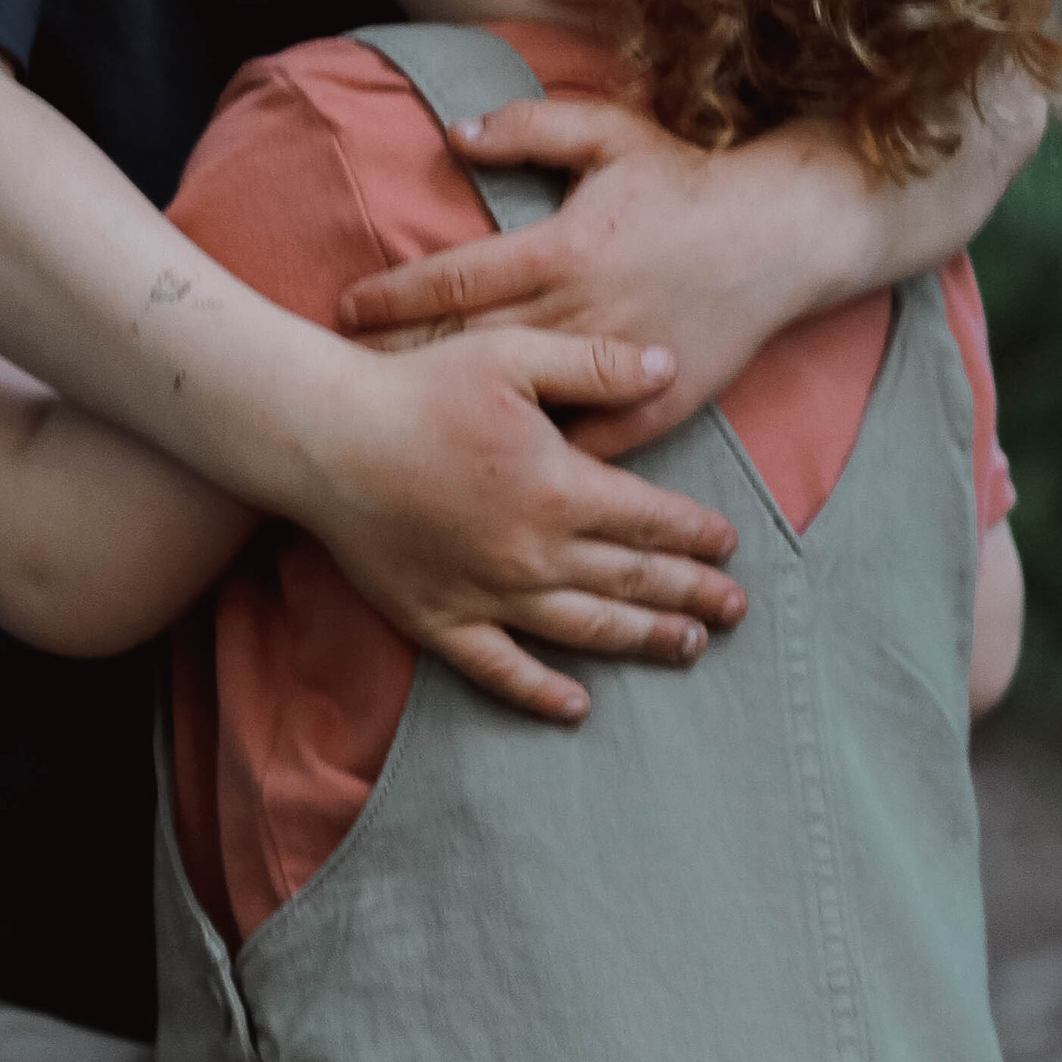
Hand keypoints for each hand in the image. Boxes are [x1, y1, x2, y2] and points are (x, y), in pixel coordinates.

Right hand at [298, 323, 746, 726]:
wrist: (325, 437)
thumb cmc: (418, 388)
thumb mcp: (514, 355)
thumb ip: (597, 366)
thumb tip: (671, 368)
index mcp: (559, 489)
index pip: (650, 519)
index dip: (696, 534)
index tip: (729, 544)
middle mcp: (534, 553)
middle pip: (632, 580)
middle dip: (690, 594)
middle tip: (735, 608)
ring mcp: (488, 595)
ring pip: (585, 629)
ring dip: (643, 640)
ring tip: (688, 647)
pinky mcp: (440, 620)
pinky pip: (501, 670)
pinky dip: (542, 693)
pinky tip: (578, 707)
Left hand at [338, 101, 869, 454]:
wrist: (784, 236)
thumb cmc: (688, 180)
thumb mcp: (609, 134)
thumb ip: (529, 128)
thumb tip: (453, 134)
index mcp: (563, 249)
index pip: (455, 280)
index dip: (393, 297)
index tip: (345, 310)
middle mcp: (582, 313)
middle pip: (469, 348)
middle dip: (402, 363)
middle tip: (340, 380)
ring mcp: (618, 367)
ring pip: (519, 403)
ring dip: (459, 415)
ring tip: (398, 430)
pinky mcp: (654, 408)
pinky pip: (583, 445)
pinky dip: (536, 459)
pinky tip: (488, 475)